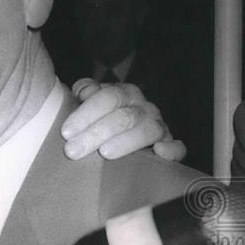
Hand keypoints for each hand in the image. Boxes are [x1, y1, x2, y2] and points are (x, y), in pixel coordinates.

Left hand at [61, 78, 186, 161]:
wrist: (118, 131)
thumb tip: (84, 92)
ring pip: (148, 129)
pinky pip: (177, 147)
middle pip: (123, 116)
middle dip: (96, 133)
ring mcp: (158, 125)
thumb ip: (84, 92)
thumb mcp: (88, 101)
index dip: (86, 114)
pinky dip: (172, 149)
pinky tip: (159, 153)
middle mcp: (142, 106)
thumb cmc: (98, 117)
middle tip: (74, 151)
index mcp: (123, 93)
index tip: (66, 132)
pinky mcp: (169, 145)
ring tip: (105, 153)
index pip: (107, 98)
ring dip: (125, 142)